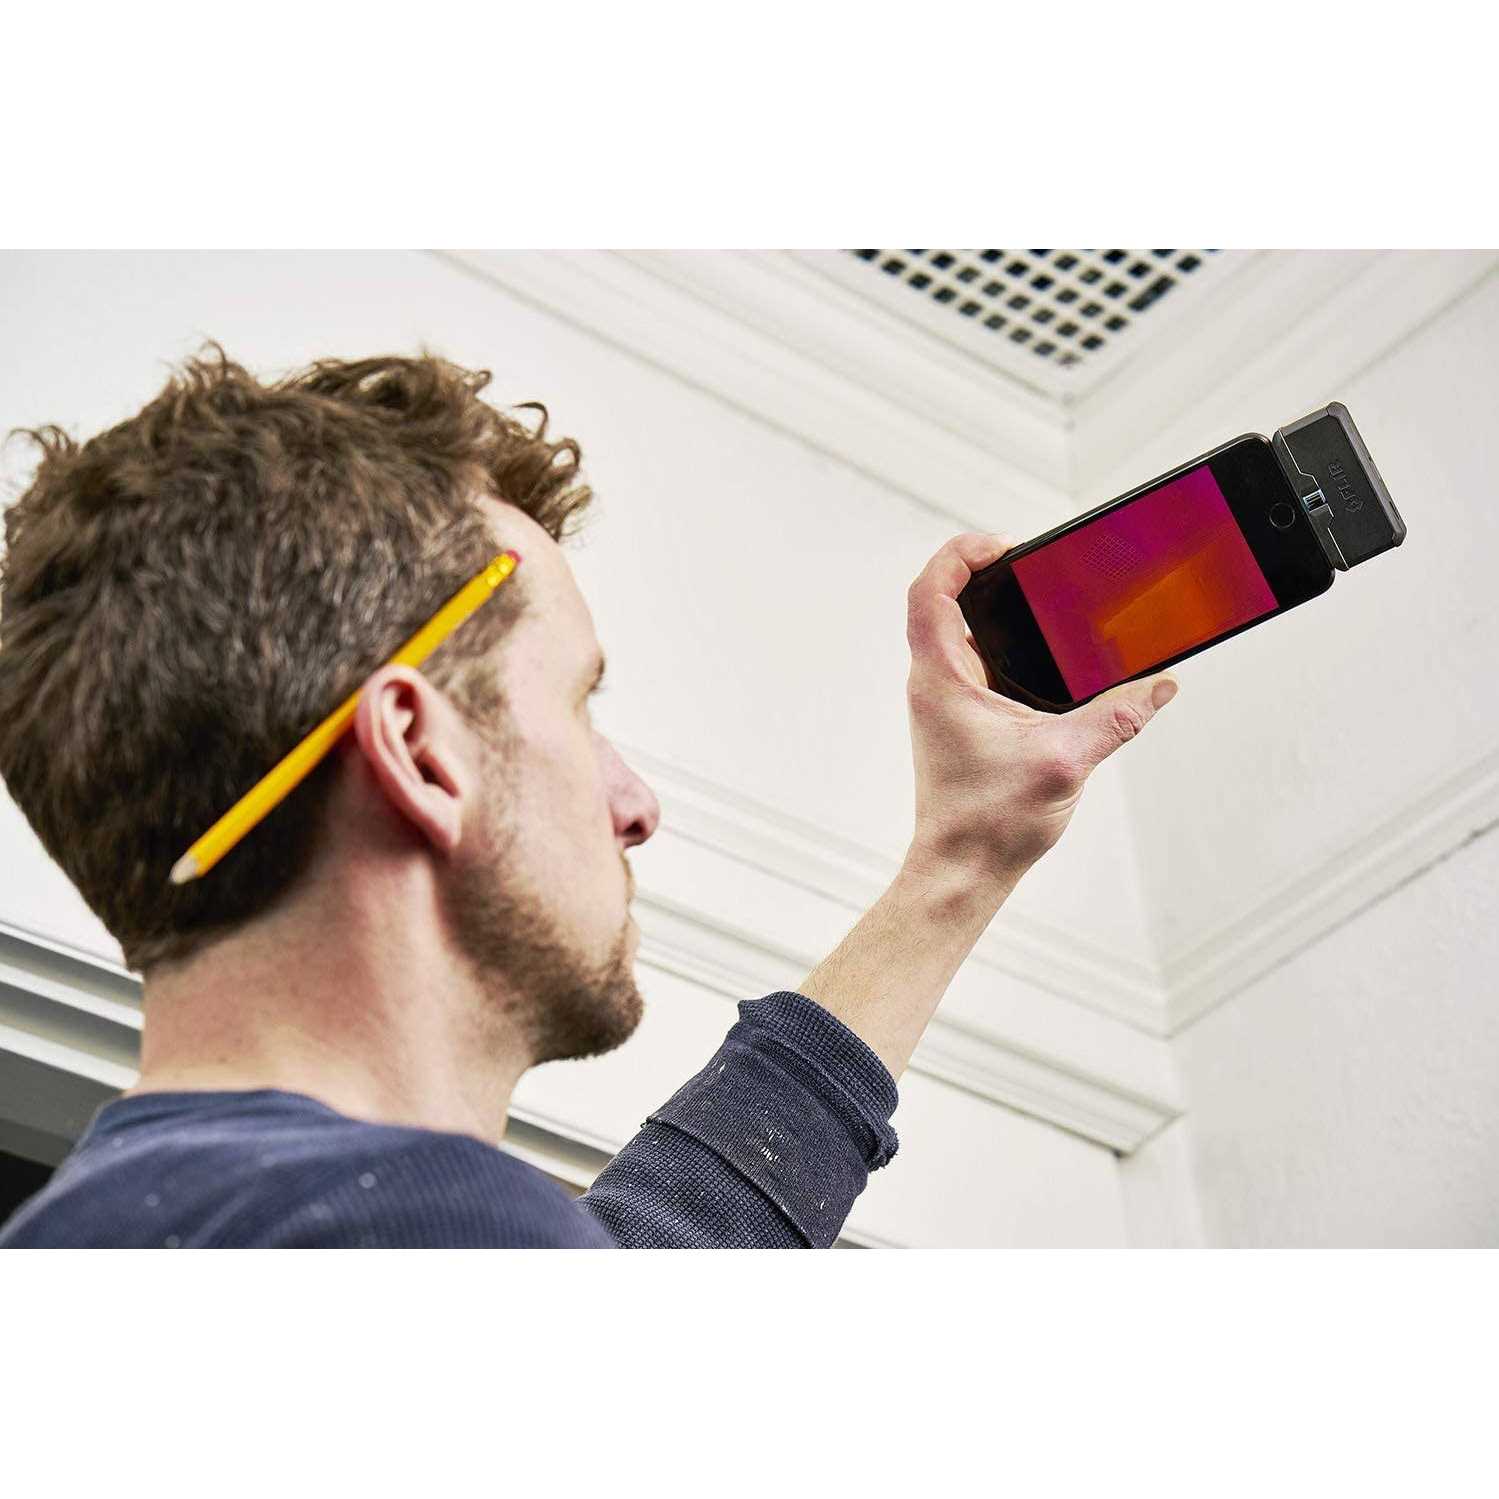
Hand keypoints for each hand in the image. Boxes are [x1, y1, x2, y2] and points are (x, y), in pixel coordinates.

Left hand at [903, 531, 1177, 901]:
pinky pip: (974, 665)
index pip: (929, 591)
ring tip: (1038, 596)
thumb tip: (1159, 685)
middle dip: (982, 571)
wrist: (961, 870)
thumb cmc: (988, 822)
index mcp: (941, 680)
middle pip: (942, 602)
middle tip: (1028, 562)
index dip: (960, 554)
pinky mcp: (960, 722)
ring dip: (991, 610)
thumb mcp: (1065, 760)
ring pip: (958, 634)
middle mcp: (934, 684)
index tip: (1004, 547)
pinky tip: (1040, 656)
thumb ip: (1117, 718)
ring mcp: (945, 703)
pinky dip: (1001, 646)